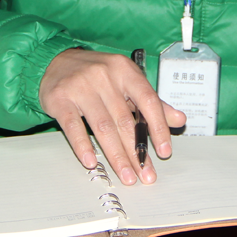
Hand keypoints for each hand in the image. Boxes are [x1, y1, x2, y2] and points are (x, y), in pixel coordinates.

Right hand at [39, 49, 185, 184]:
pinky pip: (73, 126)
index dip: (158, 127)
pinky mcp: (61, 99)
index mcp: (125, 70)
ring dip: (116, 155)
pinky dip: (83, 146)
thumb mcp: (126, 81)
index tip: (164, 151)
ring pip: (103, 126)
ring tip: (126, 175)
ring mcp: (81, 86)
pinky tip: (91, 162)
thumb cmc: (97, 74)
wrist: (57, 61)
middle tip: (145, 174)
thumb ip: (151, 102)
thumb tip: (179, 120)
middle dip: (137, 152)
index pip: (148, 100)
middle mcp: (105, 76)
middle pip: (125, 120)